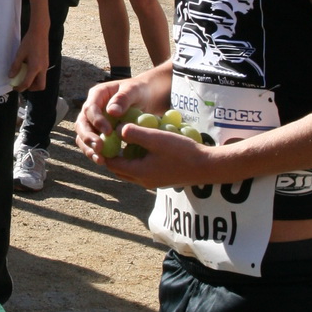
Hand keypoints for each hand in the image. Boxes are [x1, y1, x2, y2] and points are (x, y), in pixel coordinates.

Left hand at [8, 25, 48, 93]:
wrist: (40, 32)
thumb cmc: (29, 42)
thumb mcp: (20, 54)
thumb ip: (16, 66)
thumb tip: (11, 76)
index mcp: (35, 67)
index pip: (28, 83)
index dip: (20, 88)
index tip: (14, 87)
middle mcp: (43, 69)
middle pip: (40, 86)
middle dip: (31, 88)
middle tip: (22, 84)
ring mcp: (46, 66)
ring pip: (42, 81)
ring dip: (34, 83)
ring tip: (25, 77)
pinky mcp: (46, 63)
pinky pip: (42, 74)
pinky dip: (36, 76)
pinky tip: (29, 69)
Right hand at [76, 77, 142, 160]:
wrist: (147, 97)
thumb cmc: (140, 91)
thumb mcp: (134, 90)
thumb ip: (123, 99)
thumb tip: (111, 112)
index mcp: (97, 95)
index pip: (90, 108)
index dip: (96, 121)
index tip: (108, 132)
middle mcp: (92, 109)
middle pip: (82, 124)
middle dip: (88, 138)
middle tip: (99, 149)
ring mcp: (94, 122)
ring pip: (83, 137)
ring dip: (89, 149)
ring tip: (100, 160)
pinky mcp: (99, 133)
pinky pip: (93, 144)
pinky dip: (97, 153)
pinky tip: (106, 162)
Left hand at [90, 119, 217, 189]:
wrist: (207, 166)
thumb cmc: (181, 151)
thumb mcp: (156, 138)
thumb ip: (135, 133)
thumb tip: (118, 129)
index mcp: (138, 172)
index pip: (112, 163)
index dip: (105, 150)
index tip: (104, 135)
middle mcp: (143, 180)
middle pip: (119, 169)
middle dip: (113, 155)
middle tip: (111, 138)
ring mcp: (153, 182)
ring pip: (131, 171)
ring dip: (126, 158)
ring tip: (126, 140)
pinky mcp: (161, 179)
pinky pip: (142, 171)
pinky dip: (137, 160)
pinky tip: (145, 146)